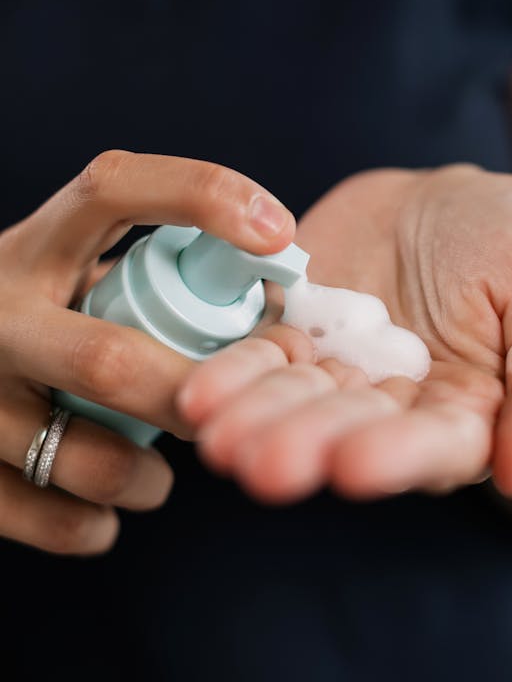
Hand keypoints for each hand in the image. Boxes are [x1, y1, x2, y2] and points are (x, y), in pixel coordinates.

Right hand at [0, 150, 294, 553]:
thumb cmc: (41, 321)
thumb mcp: (72, 276)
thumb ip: (148, 282)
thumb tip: (278, 320)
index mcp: (35, 246)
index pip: (115, 188)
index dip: (202, 195)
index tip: (277, 232)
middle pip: (106, 360)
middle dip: (191, 394)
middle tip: (235, 407)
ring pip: (77, 454)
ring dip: (142, 475)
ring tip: (156, 476)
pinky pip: (45, 515)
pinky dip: (90, 523)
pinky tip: (102, 510)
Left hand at [180, 166, 511, 501]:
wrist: (443, 200)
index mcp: (466, 413)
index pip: (434, 444)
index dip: (395, 455)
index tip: (353, 465)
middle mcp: (393, 407)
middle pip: (349, 431)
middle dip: (305, 444)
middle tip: (261, 460)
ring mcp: (337, 371)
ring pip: (294, 400)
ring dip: (255, 419)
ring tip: (216, 433)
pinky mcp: (294, 330)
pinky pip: (260, 352)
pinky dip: (230, 372)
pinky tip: (199, 389)